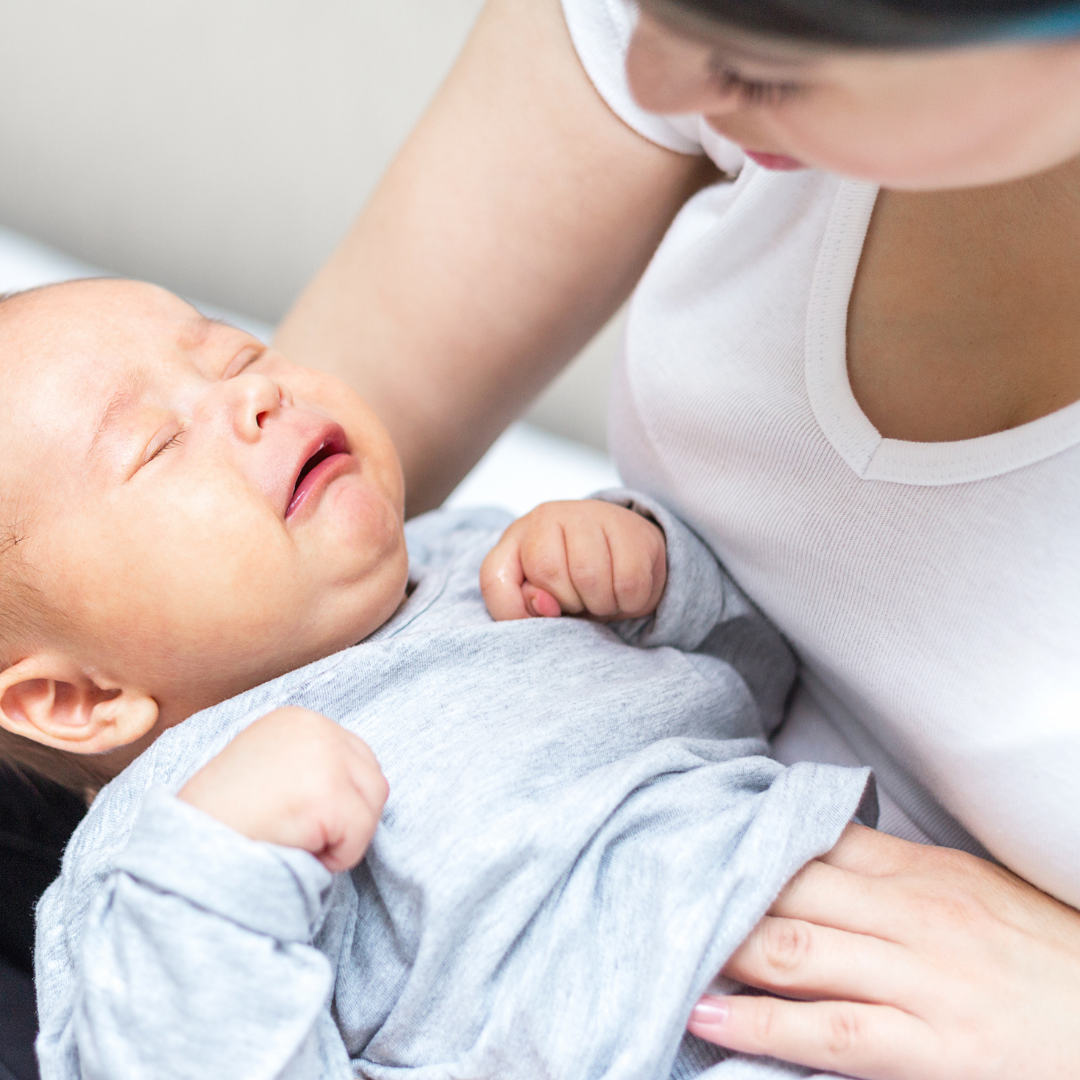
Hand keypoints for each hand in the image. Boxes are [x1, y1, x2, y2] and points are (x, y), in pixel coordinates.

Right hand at [179, 707, 388, 871]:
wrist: (184, 848)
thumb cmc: (223, 819)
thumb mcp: (267, 768)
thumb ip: (309, 764)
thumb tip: (357, 784)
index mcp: (298, 718)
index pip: (358, 759)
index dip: (339, 800)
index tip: (300, 817)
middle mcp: (316, 727)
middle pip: (374, 781)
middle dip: (347, 818)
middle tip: (301, 835)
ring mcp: (324, 757)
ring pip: (371, 808)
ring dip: (342, 838)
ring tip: (297, 841)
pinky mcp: (326, 794)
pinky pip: (359, 838)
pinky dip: (336, 858)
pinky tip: (297, 851)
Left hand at [481, 499, 666, 621]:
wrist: (629, 551)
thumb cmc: (576, 579)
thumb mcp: (542, 598)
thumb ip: (525, 607)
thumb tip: (543, 605)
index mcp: (516, 538)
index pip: (494, 577)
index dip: (511, 609)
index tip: (540, 616)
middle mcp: (547, 517)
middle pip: (547, 571)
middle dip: (568, 603)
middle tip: (581, 600)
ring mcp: (589, 515)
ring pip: (589, 577)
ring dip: (601, 604)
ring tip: (603, 597)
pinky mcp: (631, 527)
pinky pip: (628, 582)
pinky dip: (629, 602)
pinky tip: (624, 592)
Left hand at [687, 823, 1079, 1078]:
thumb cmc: (1045, 956)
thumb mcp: (972, 890)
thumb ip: (894, 869)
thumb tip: (817, 851)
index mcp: (921, 870)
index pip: (812, 837)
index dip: (744, 837)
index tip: (689, 835)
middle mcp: (913, 916)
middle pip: (789, 888)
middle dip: (717, 886)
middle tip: (651, 883)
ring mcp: (920, 982)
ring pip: (796, 952)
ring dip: (720, 947)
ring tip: (660, 943)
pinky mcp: (931, 1050)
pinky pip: (830, 1032)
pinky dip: (760, 1024)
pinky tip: (708, 1016)